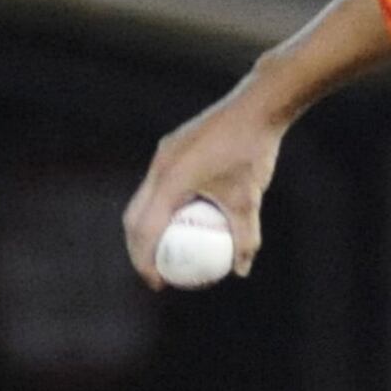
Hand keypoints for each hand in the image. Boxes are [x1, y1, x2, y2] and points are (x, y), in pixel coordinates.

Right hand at [123, 92, 284, 287]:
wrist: (256, 107)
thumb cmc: (253, 153)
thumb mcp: (250, 200)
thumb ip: (245, 237)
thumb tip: (240, 270)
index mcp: (171, 180)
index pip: (144, 229)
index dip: (144, 261)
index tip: (157, 283)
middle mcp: (159, 166)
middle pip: (134, 216)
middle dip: (138, 249)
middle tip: (156, 273)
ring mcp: (163, 154)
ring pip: (144, 198)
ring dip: (146, 226)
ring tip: (165, 251)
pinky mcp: (171, 147)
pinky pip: (159, 183)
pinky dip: (161, 206)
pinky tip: (182, 219)